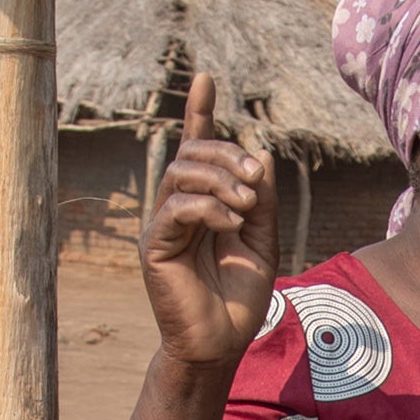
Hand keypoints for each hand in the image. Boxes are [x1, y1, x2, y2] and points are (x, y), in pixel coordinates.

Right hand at [140, 70, 277, 365]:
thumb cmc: (240, 296)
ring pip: (181, 173)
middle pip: (192, 153)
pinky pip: (177, 207)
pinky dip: (209, 208)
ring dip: (220, 180)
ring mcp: (164, 225)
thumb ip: (263, 199)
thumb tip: (260, 154)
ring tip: (246, 206)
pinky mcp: (156, 246)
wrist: (222, 342)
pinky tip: (231, 223)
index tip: (206, 77)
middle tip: (256, 178)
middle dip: (227, 154)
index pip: (197, 148)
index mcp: (204, 202)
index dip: (200, 111)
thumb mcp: (264, 240)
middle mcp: (179, 207)